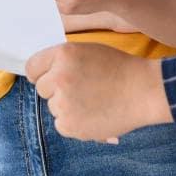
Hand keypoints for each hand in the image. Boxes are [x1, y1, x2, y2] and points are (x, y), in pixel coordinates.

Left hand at [25, 43, 169, 141]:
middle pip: (41, 89)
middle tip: (81, 90)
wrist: (144, 91)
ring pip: (54, 108)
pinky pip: (62, 125)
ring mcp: (63, 103)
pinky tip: (93, 115)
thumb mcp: (89, 51)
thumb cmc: (120, 69)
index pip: (32, 67)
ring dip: (67, 107)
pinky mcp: (70, 125)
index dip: (41, 73)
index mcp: (63, 54)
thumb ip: (63, 60)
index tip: (47, 78)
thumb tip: (39, 74)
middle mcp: (59, 77)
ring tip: (94, 101)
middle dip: (56, 91)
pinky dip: (74, 123)